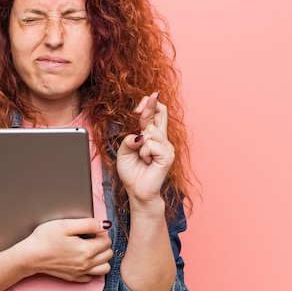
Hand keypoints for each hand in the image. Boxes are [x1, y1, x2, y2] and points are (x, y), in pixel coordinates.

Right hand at [16, 218, 112, 281]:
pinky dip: (92, 269)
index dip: (100, 233)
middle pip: (108, 255)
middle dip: (103, 245)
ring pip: (105, 268)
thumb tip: (105, 224)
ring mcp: (81, 273)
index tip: (90, 230)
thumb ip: (88, 224)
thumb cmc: (45, 238)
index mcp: (87, 250)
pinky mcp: (74, 278)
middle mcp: (87, 264)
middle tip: (90, 238)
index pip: (107, 242)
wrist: (30, 256)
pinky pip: (92, 277)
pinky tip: (83, 260)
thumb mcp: (66, 225)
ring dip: (102, 258)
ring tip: (90, 249)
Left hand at [116, 91, 174, 205]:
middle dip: (150, 105)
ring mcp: (167, 146)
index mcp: (151, 135)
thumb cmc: (132, 172)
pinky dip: (144, 153)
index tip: (144, 99)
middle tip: (141, 106)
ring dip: (140, 145)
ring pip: (150, 131)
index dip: (149, 103)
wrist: (137, 190)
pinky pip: (150, 145)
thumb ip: (128, 140)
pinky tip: (148, 162)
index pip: (154, 113)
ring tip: (142, 157)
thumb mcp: (124, 151)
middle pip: (161, 112)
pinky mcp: (168, 155)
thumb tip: (139, 136)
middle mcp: (161, 138)